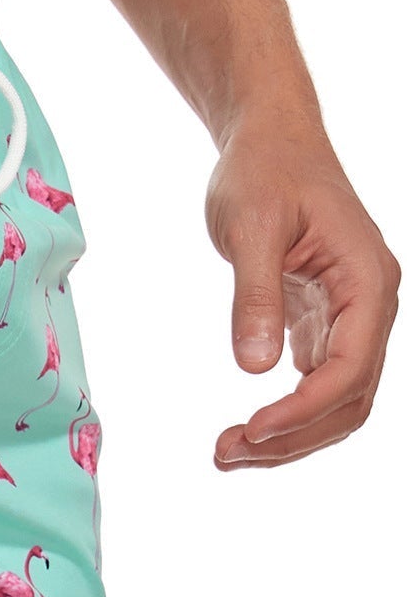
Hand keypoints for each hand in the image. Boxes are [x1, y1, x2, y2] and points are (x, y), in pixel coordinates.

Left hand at [205, 116, 399, 468]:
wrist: (270, 142)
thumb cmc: (262, 173)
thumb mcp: (250, 228)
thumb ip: (255, 297)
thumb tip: (254, 367)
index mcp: (367, 282)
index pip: (348, 368)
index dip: (303, 409)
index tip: (251, 430)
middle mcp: (370, 304)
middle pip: (350, 397)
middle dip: (294, 436)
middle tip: (226, 454)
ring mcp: (351, 314)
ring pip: (337, 396)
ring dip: (291, 432)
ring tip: (229, 451)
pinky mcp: (325, 318)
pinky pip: (319, 378)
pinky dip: (288, 409)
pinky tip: (248, 427)